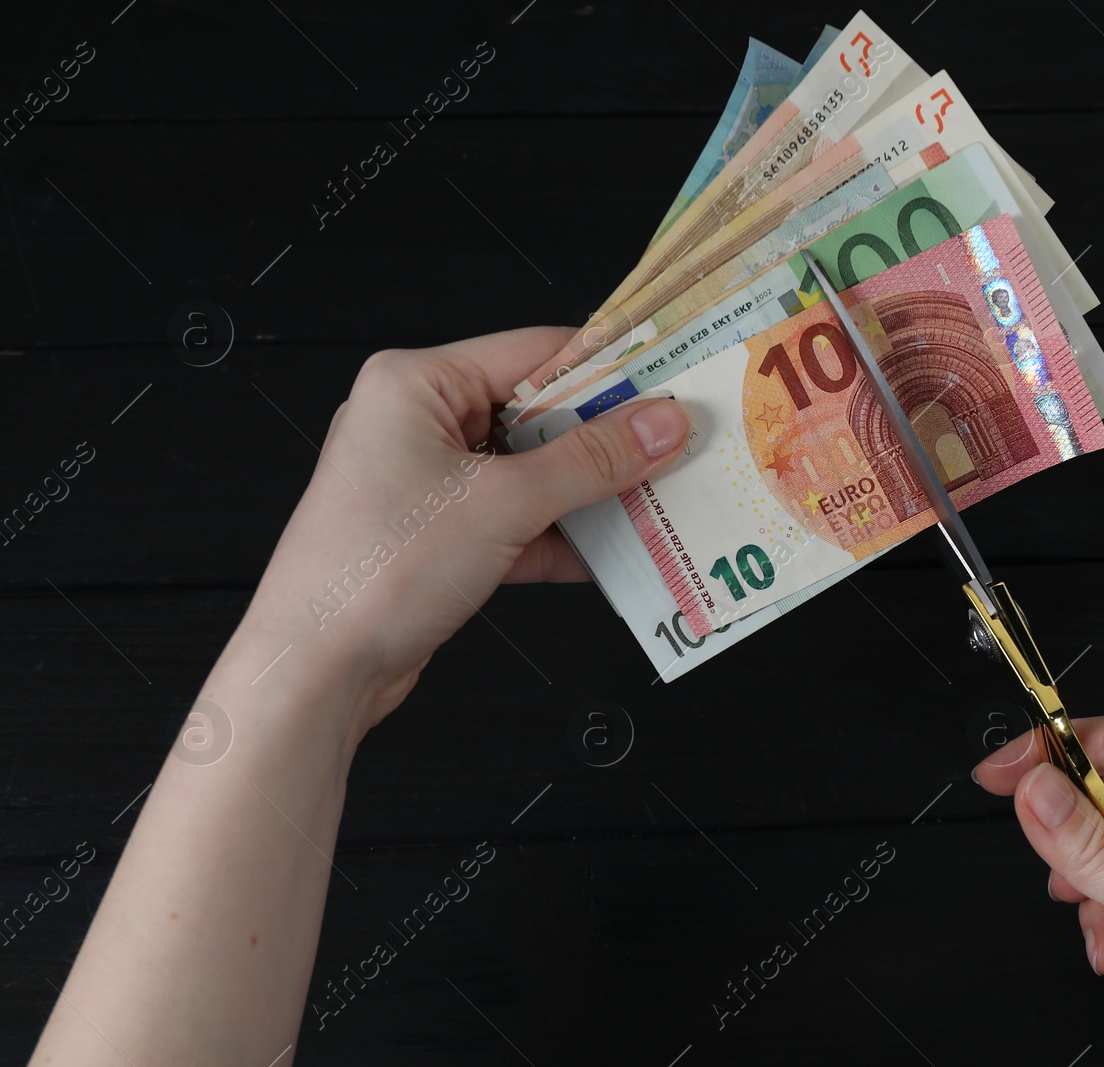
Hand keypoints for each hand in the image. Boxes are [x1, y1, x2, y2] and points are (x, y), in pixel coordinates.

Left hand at [234, 326, 690, 737]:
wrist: (317, 670)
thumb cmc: (376, 571)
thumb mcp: (503, 503)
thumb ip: (592, 461)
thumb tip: (663, 423)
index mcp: (416, 384)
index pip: (535, 353)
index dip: (608, 370)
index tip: (671, 386)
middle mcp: (418, 423)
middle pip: (538, 414)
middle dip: (605, 440)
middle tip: (674, 448)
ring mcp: (428, 483)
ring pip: (533, 472)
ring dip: (590, 493)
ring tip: (657, 500)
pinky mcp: (440, 537)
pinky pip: (518, 521)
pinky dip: (562, 536)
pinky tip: (613, 552)